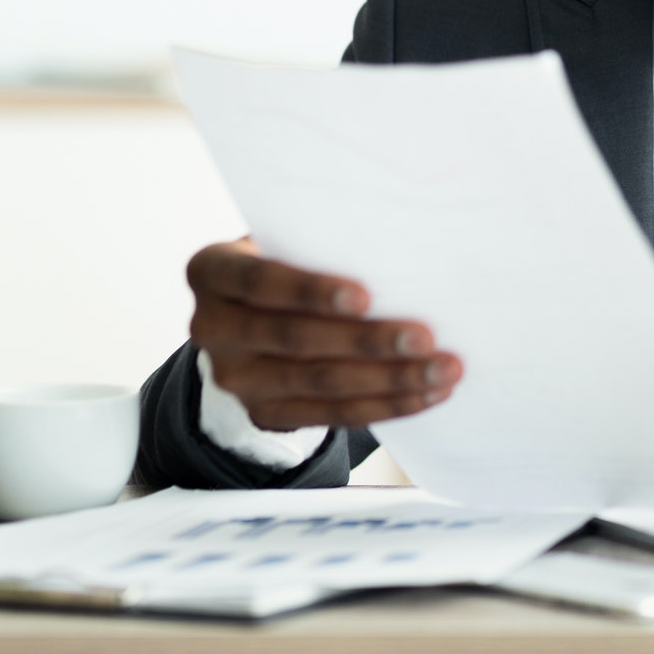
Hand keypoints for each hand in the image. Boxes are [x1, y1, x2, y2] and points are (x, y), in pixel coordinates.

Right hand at [186, 237, 462, 431]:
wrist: (251, 313)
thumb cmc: (289, 258)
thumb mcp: (286, 239)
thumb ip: (321, 242)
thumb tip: (408, 251)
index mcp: (211, 271)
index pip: (258, 281)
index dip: (310, 291)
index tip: (365, 296)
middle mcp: (212, 328)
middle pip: (297, 339)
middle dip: (368, 341)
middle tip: (426, 338)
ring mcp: (235, 378)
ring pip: (321, 382)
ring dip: (390, 379)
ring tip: (442, 370)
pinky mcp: (264, 413)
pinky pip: (332, 414)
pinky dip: (385, 405)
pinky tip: (425, 394)